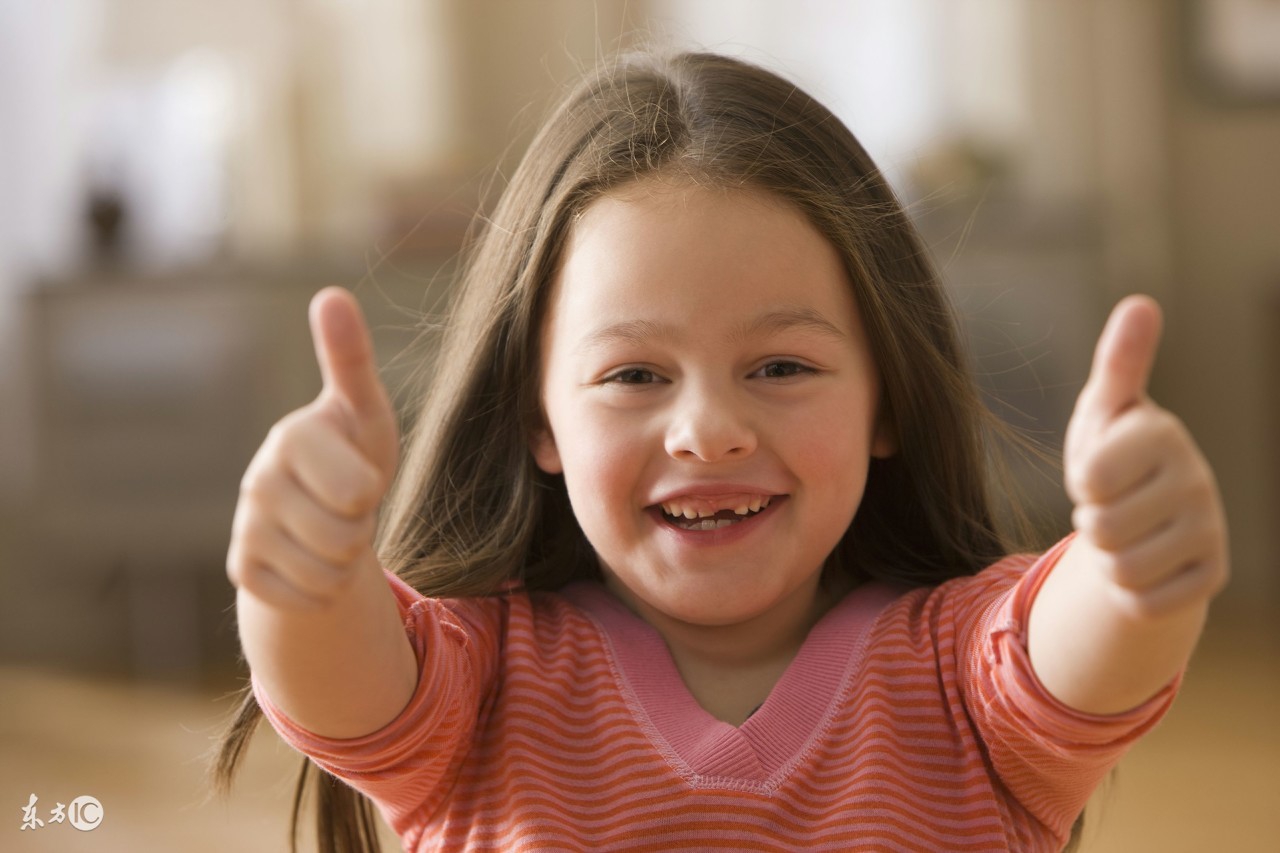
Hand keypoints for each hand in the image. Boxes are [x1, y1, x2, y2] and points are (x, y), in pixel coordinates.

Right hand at [227, 288, 398, 608]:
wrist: (322, 511)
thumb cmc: (352, 449)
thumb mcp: (365, 410)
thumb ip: (351, 358)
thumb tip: (330, 294)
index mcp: (291, 436)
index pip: (357, 492)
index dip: (370, 488)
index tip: (355, 468)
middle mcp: (256, 480)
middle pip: (346, 537)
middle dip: (362, 526)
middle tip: (348, 504)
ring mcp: (245, 527)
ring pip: (330, 574)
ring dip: (347, 560)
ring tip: (334, 527)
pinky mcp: (243, 570)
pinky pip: (310, 599)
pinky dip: (325, 589)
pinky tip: (311, 558)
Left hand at [1062, 295, 1227, 618]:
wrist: (1146, 516)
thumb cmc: (1115, 453)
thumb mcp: (1106, 410)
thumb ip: (1119, 362)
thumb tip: (1141, 303)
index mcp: (1164, 434)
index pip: (1089, 478)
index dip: (1081, 480)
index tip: (1101, 467)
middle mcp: (1198, 481)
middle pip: (1098, 528)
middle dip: (1090, 522)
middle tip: (1113, 504)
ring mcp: (1211, 532)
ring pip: (1118, 569)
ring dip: (1107, 558)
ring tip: (1126, 531)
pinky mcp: (1211, 577)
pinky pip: (1142, 603)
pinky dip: (1130, 592)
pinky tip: (1147, 563)